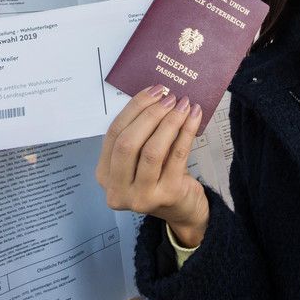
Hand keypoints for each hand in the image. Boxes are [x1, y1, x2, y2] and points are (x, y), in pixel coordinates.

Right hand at [96, 85, 208, 246]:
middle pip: (128, 143)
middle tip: (169, 97)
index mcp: (105, 174)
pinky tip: (194, 117)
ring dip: (169, 122)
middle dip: (150, 115)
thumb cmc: (159, 176)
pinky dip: (186, 132)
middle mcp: (117, 189)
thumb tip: (156, 95)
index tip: (153, 90)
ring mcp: (141, 196)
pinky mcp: (167, 195)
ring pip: (152, 151)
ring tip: (183, 105)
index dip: (134, 109)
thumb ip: (140, 133)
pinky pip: (177, 156)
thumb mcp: (140, 158)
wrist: (181, 209)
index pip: (114, 134)